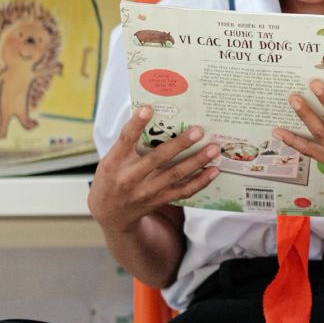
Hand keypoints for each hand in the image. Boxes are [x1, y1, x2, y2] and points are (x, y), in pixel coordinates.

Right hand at [88, 106, 220, 230]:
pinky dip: (200, 182)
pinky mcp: (158, 200)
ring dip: (197, 161)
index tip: (148, 108)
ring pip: (175, 174)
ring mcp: (146, 191)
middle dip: (180, 144)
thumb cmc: (113, 178)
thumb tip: (153, 113)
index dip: (136, 124)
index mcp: (115, 162)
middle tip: (198, 131)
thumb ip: (129, 142)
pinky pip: (183, 191)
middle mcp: (130, 177)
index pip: (125, 140)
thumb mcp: (112, 160)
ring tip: (213, 149)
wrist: (110, 214)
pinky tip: (213, 171)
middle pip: (158, 158)